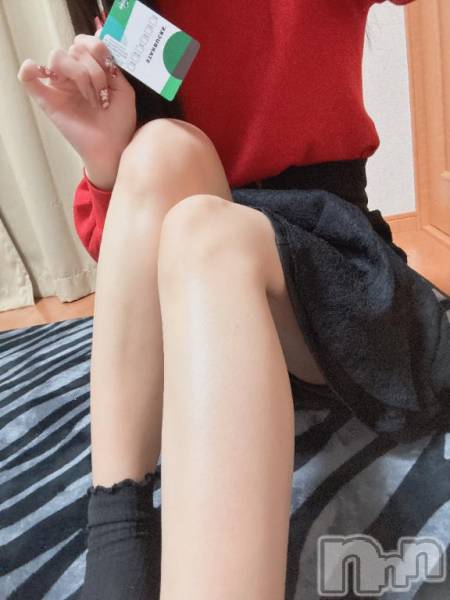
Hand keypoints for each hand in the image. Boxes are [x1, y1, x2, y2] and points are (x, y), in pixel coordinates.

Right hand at [17, 32, 136, 188]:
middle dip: (94, 70)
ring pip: (58, 58)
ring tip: (92, 99)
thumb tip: (95, 45)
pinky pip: (29, 78)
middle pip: (74, 50)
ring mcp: (59, 87)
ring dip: (80, 75)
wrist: (113, 148)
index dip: (96, 49)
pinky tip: (37, 71)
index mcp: (90, 69)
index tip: (110, 71)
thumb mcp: (123, 89)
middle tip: (103, 95)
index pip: (85, 43)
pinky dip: (29, 70)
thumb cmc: (119, 122)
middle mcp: (73, 75)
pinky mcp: (48, 101)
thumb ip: (110, 66)